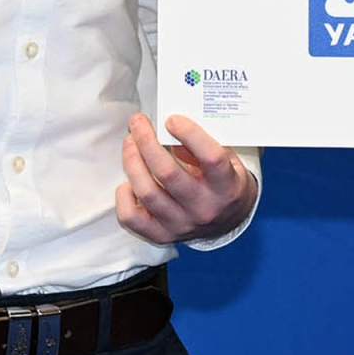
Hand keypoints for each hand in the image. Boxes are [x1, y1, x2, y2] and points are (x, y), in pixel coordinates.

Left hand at [116, 113, 257, 243]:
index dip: (190, 133)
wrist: (229, 221)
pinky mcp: (162, 235)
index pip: (211, 158)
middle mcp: (204, 208)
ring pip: (146, 192)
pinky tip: (129, 180)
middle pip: (168, 173)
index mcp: (226, 186)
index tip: (171, 119)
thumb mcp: (227, 159)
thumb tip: (168, 125)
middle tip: (138, 122)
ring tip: (130, 142)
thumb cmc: (224, 182)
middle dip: (146, 141)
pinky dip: (124, 196)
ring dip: (132, 161)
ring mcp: (181, 225)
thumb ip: (202, 145)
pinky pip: (131, 217)